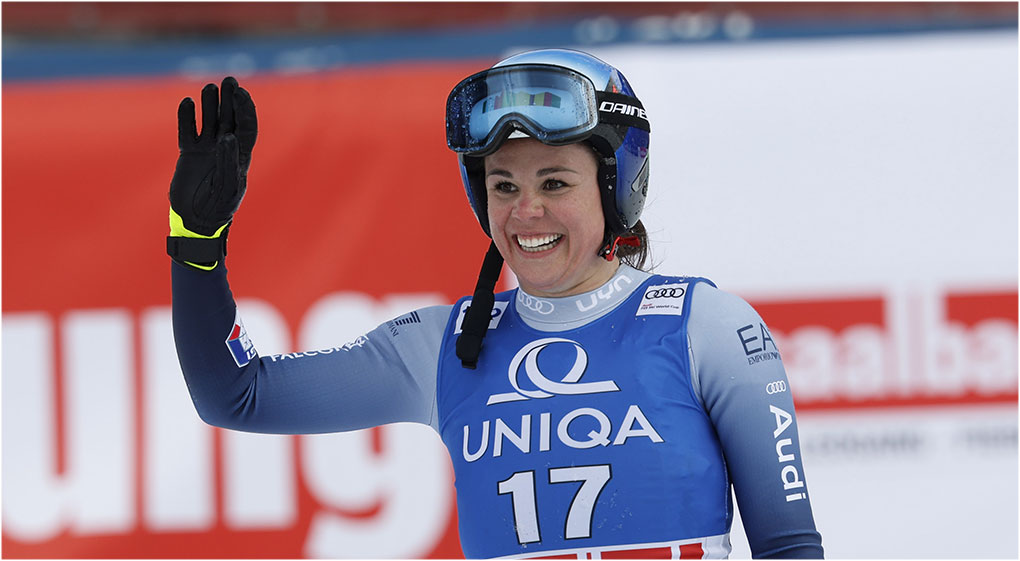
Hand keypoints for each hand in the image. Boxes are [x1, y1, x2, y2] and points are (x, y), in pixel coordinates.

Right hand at [167, 76, 256, 267]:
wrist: (197, 221)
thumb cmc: (218, 207)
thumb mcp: (226, 186)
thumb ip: (227, 161)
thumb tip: (227, 136)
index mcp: (240, 156)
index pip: (247, 127)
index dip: (245, 110)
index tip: (241, 94)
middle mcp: (225, 149)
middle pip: (230, 118)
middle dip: (231, 100)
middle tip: (230, 80)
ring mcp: (207, 150)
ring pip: (209, 121)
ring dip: (210, 104)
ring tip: (209, 87)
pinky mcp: (189, 153)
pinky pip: (188, 131)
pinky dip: (187, 117)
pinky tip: (186, 103)